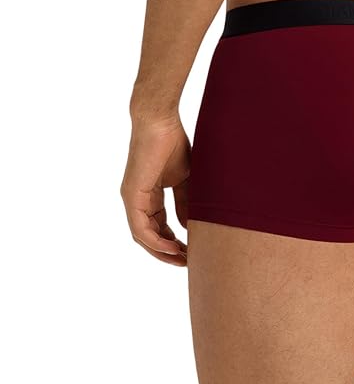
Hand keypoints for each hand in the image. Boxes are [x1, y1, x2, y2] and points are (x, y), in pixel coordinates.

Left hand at [120, 115, 189, 265]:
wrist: (160, 121)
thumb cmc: (173, 142)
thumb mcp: (184, 178)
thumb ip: (184, 202)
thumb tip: (188, 227)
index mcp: (148, 195)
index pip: (158, 226)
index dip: (173, 241)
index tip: (191, 250)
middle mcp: (137, 200)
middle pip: (149, 236)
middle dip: (168, 252)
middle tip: (188, 262)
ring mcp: (132, 199)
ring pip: (143, 236)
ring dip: (162, 251)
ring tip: (182, 259)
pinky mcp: (132, 196)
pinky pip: (140, 228)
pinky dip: (155, 241)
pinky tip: (172, 247)